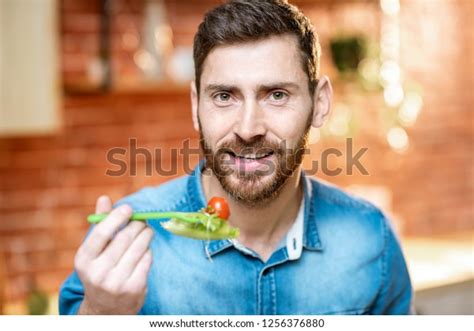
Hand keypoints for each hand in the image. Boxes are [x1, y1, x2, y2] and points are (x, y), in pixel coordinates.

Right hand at [75, 195, 153, 313]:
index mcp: (83, 260)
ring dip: (146, 235)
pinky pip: (147, 260)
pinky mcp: (134, 289)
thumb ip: (100, 225)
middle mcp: (97, 273)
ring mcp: (116, 283)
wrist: (106, 308)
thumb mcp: (94, 252)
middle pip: (124, 239)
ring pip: (139, 248)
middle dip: (137, 225)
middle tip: (142, 220)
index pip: (101, 233)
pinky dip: (148, 252)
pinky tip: (146, 250)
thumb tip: (104, 198)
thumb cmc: (101, 270)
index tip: (129, 209)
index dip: (117, 217)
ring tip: (147, 231)